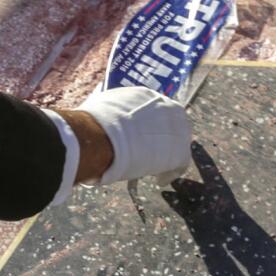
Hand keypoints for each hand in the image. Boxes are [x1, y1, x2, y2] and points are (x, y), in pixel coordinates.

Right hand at [71, 86, 191, 186]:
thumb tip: (98, 119)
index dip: (147, 125)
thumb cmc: (94, 124)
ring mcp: (176, 128)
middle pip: (169, 124)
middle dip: (161, 138)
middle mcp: (166, 106)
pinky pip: (179, 164)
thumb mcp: (100, 108)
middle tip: (150, 151)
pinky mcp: (180, 151)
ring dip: (166, 154)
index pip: (152, 109)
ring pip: (177, 143)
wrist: (102, 137)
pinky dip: (169, 173)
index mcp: (145, 95)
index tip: (139, 136)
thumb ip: (108, 112)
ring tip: (154, 167)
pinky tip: (159, 181)